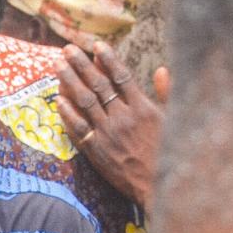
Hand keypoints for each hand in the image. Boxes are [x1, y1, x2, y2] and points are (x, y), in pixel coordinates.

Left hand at [54, 42, 165, 204]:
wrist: (160, 187)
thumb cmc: (170, 154)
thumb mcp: (175, 121)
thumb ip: (167, 94)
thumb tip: (162, 69)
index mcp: (143, 108)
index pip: (122, 76)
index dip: (108, 59)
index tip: (96, 45)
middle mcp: (123, 117)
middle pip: (98, 84)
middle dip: (81, 64)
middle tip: (67, 49)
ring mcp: (108, 133)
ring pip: (85, 101)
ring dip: (69, 81)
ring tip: (57, 66)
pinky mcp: (97, 150)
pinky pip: (78, 128)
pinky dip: (67, 112)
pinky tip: (58, 99)